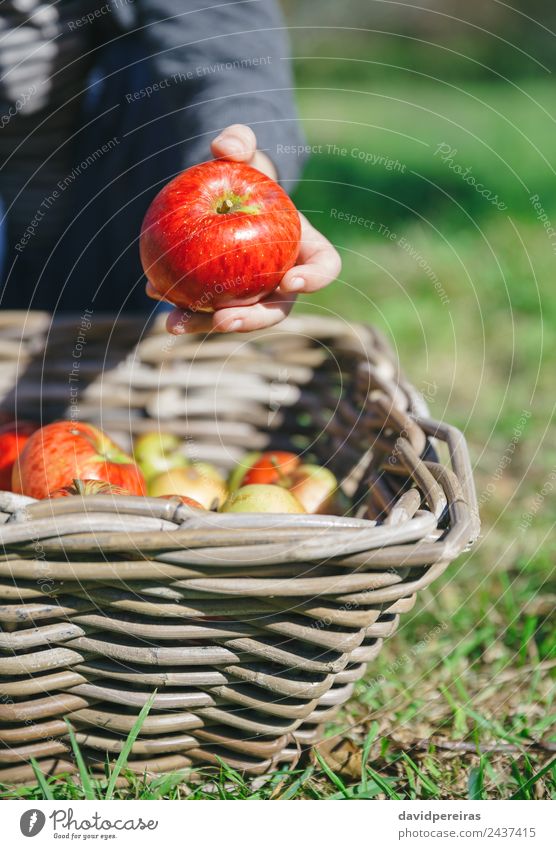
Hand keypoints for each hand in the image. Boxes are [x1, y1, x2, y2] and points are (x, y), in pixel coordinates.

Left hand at [146, 124, 340, 333]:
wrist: (224, 196)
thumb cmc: (246, 175)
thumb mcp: (246, 155)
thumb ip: (240, 144)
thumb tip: (227, 146)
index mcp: (306, 249)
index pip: (324, 268)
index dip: (313, 279)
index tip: (289, 282)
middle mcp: (284, 280)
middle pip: (276, 310)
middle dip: (251, 320)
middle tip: (223, 319)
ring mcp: (254, 294)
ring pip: (236, 317)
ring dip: (205, 325)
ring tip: (173, 323)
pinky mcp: (224, 298)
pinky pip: (204, 306)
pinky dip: (180, 303)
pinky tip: (152, 292)